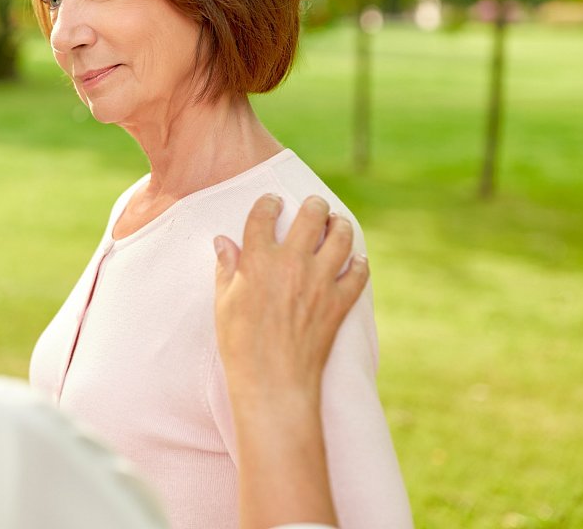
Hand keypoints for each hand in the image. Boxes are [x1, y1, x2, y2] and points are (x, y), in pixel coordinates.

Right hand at [214, 193, 369, 397]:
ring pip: (341, 238)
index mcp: (258, 260)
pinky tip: (356, 260)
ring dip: (340, 225)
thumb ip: (226, 267)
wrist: (273, 380)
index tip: (272, 201)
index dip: (269, 203)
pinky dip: (359, 263)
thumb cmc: (241, 344)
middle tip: (314, 205)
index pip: (264, 216)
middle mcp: (292, 263)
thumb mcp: (224, 302)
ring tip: (337, 223)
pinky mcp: (339, 302)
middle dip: (314, 205)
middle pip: (311, 216)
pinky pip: (358, 274)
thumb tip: (223, 242)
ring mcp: (320, 281)